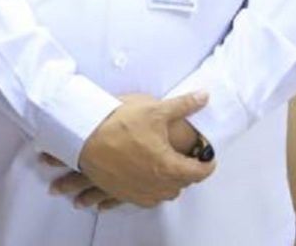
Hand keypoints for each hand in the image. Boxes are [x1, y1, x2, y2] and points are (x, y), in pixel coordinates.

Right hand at [76, 91, 214, 207]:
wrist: (85, 138)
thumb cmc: (119, 125)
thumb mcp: (155, 110)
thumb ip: (184, 105)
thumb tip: (204, 97)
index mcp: (168, 166)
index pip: (198, 172)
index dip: (208, 164)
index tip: (210, 158)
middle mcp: (156, 184)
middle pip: (183, 184)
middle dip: (189, 171)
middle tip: (190, 157)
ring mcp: (139, 191)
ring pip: (165, 193)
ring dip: (171, 182)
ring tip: (171, 167)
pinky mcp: (123, 193)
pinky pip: (146, 199)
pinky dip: (153, 190)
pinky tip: (150, 178)